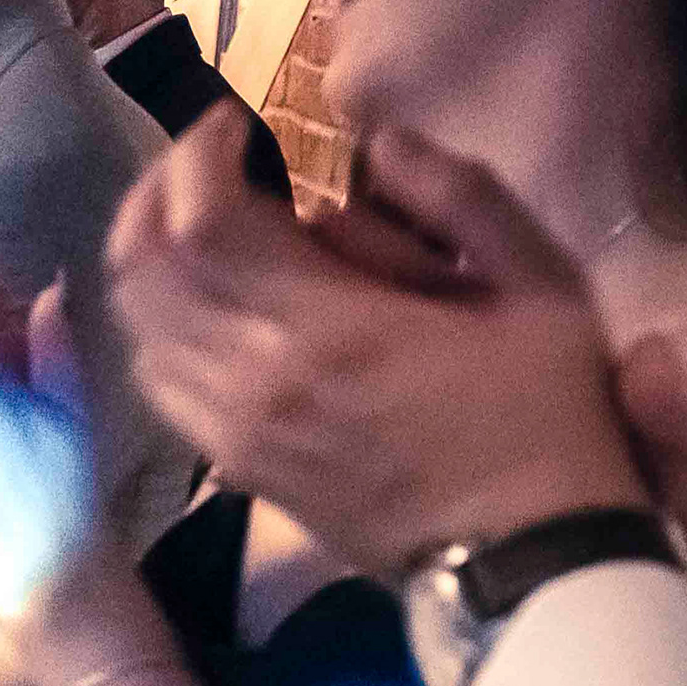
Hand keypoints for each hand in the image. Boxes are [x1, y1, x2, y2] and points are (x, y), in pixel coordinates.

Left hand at [107, 114, 647, 580]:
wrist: (533, 564)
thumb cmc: (549, 421)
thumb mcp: (543, 290)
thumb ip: (463, 198)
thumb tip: (380, 144)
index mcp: (327, 330)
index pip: (202, 221)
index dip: (197, 154)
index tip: (231, 122)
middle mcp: (256, 380)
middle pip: (141, 268)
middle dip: (155, 193)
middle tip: (200, 159)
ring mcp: (235, 431)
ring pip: (137, 326)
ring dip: (149, 259)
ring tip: (197, 220)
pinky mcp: (236, 467)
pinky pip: (159, 384)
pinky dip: (159, 327)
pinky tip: (205, 302)